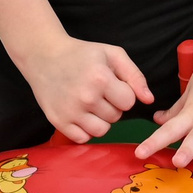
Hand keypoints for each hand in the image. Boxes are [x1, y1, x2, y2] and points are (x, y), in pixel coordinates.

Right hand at [18, 33, 152, 140]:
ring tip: (89, 103)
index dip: (123, 93)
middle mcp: (85, 97)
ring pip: (102, 131)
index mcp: (100, 79)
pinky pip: (83, 138)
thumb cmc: (81, 54)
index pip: (129, 102)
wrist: (43, 56)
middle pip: (116, 117)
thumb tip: (149, 100)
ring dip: (100, 120)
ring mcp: (70, 111)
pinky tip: (79, 114)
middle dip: (111, 106)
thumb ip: (135, 76)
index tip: (111, 84)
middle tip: (97, 91)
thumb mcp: (112, 54)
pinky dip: (85, 129)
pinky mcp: (58, 122)